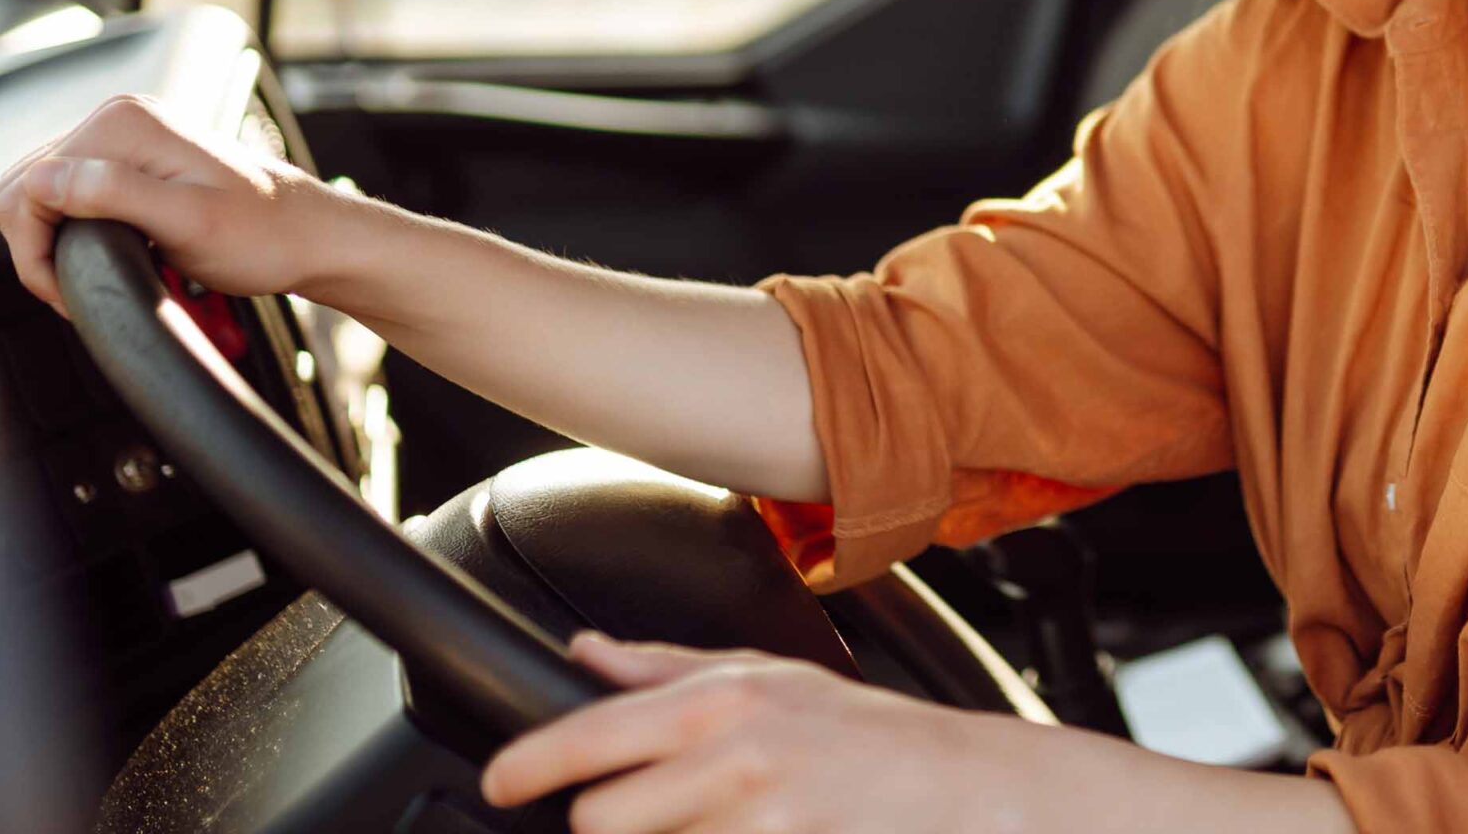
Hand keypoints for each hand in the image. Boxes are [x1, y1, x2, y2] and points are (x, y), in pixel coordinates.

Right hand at [0, 92, 349, 314]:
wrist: (309, 234)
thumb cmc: (263, 235)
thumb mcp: (188, 222)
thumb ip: (113, 195)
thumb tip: (43, 181)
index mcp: (123, 124)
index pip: (25, 187)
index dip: (36, 250)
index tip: (72, 291)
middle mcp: (117, 117)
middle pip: (23, 187)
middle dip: (39, 247)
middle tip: (80, 292)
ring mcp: (125, 136)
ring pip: (41, 193)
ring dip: (54, 241)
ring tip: (92, 277)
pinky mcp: (133, 159)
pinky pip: (71, 193)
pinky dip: (73, 230)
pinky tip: (105, 254)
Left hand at [481, 630, 1018, 833]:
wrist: (968, 795)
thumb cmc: (871, 739)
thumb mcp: (773, 678)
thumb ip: (668, 669)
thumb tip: (585, 652)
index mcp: (725, 704)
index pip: (590, 737)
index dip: (527, 766)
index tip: (499, 782)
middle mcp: (737, 762)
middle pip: (598, 821)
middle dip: (613, 826)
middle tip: (658, 815)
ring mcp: (762, 828)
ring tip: (720, 830)